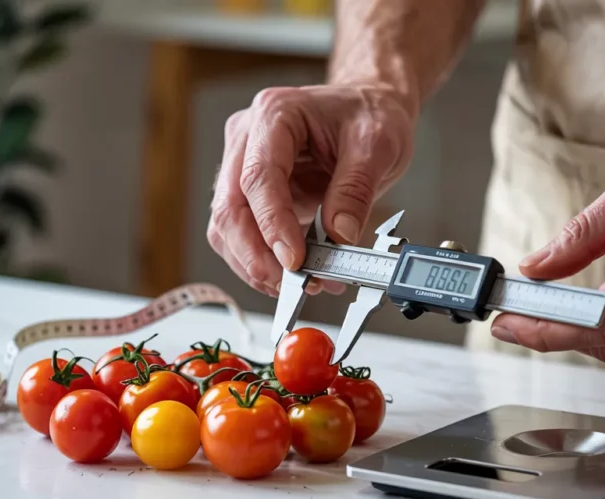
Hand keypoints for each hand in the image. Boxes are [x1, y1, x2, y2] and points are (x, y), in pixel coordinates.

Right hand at [208, 83, 414, 296]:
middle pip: (230, 208)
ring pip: (227, 227)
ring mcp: (242, 166)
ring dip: (256, 264)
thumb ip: (355, 190)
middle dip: (256, 255)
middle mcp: (247, 139)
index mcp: (275, 114)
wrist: (368, 108)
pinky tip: (294, 274)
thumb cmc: (368, 114)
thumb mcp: (377, 145)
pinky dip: (263, 260)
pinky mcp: (250, 193)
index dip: (272, 224)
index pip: (258, 177)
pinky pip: (242, 234)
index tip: (294, 259)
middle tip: (293, 283)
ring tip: (301, 283)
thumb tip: (339, 236)